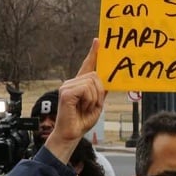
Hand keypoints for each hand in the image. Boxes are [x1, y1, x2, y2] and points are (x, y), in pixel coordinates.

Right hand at [45, 39, 106, 162]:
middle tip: (94, 105)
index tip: (98, 41)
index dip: (93, 53)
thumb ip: (101, 91)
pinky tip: (82, 107)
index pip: (87, 65)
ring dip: (95, 98)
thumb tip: (109, 79)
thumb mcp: (97, 104)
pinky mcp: (66, 92)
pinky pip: (86, 89)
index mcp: (80, 84)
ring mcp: (68, 86)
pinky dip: (89, 100)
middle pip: (95, 75)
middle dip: (100, 91)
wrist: (71, 134)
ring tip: (87, 107)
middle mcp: (72, 82)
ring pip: (92, 82)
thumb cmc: (82, 121)